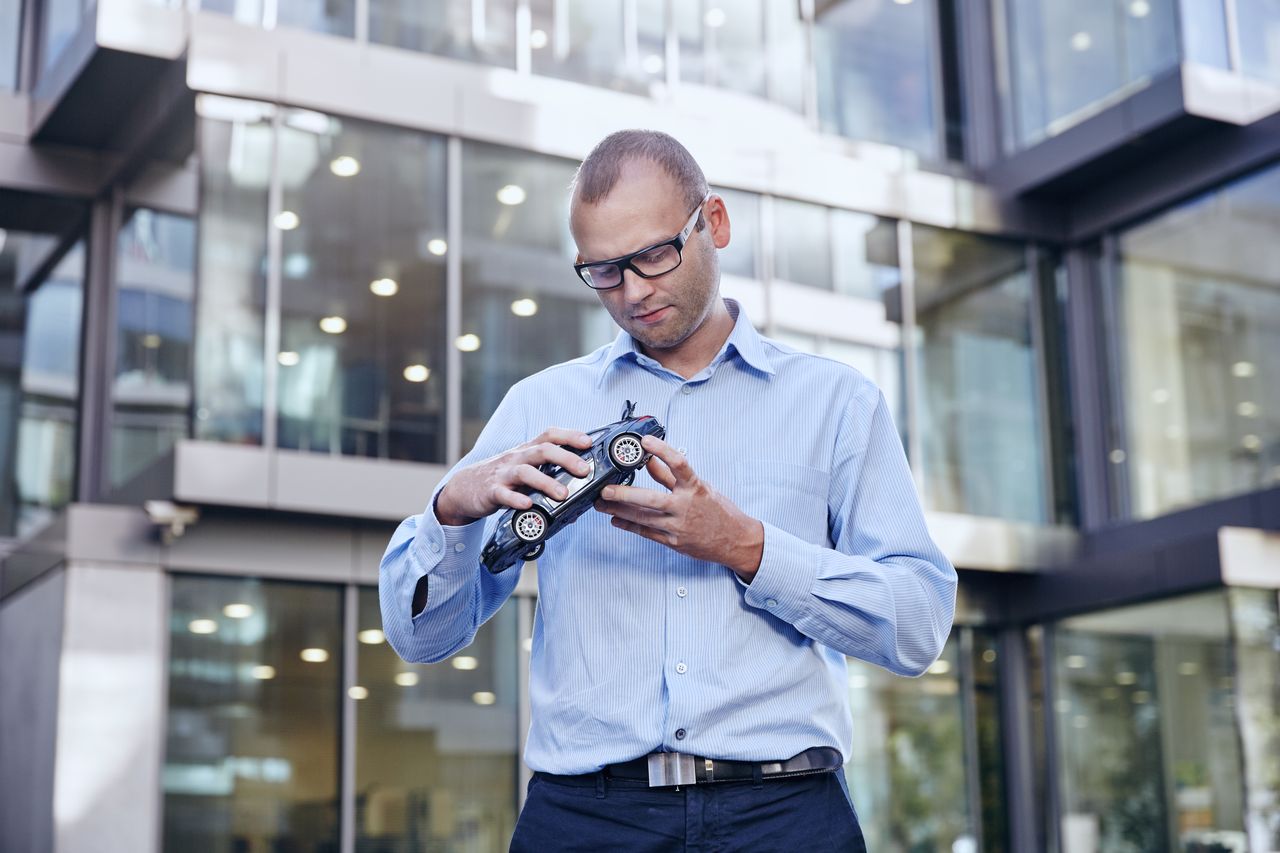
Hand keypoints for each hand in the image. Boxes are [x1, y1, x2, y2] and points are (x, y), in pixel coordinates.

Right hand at [435, 428, 593, 525]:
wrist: (464, 487)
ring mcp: (503, 474)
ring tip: (563, 494)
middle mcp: (517, 458)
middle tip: (584, 470)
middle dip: (566, 458)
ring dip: (546, 482)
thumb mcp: (525, 472)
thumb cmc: (502, 478)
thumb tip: (580, 499)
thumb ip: (549, 480)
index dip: (569, 436)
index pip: (549, 435)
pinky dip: (516, 499)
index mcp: (527, 451)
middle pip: (542, 451)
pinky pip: (504, 494)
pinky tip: (528, 505)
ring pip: (526, 472)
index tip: (588, 442)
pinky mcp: (491, 491)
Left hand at [594, 435, 764, 580]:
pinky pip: (647, 533)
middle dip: (625, 495)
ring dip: (620, 510)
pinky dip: (630, 525)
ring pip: (643, 518)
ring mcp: (678, 526)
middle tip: (606, 489)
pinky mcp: (674, 541)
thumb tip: (651, 461)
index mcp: (695, 488)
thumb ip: (672, 476)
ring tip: (602, 503)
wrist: (735, 541)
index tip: (645, 442)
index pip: (678, 464)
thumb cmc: (719, 512)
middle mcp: (685, 507)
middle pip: (651, 500)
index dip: (661, 451)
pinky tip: (616, 519)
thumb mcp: (701, 487)